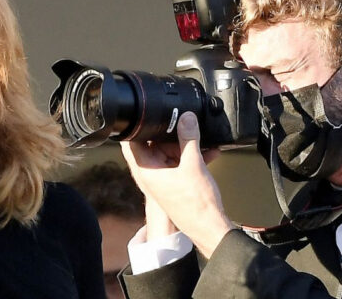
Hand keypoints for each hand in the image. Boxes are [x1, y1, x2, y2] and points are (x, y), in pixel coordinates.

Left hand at [121, 112, 233, 256]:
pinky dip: (191, 155)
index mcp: (145, 169)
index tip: (149, 113)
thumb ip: (189, 138)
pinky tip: (210, 150)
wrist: (209, 228)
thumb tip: (186, 117)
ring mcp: (162, 178)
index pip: (132, 141)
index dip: (139, 126)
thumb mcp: (193, 164)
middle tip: (183, 124)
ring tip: (201, 138)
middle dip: (168, 133)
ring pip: (168, 152)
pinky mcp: (174, 182)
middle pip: (152, 144)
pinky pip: (180, 162)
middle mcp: (149, 174)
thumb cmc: (195, 204)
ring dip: (184, 144)